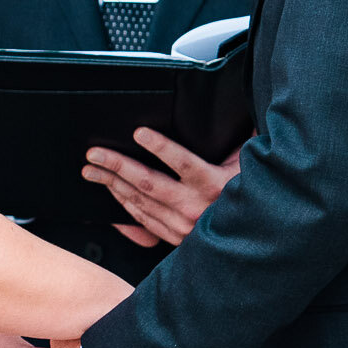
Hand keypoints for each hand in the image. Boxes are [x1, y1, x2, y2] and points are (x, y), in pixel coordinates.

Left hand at [83, 127, 243, 246]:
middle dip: (118, 166)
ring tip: (92, 170)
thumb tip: (236, 108)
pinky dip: (123, 204)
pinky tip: (111, 191)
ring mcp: (184, 227)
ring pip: (141, 202)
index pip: (184, 163)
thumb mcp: (248, 163)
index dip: (160, 147)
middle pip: (150, 183)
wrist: (255, 239)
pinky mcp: (175, 238)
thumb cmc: (249, 193)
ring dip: (113, 184)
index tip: (139, 133)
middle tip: (94, 153)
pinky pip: (142, 220)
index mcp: (215, 186)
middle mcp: (197, 208)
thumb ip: (240, 138)